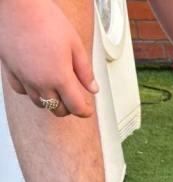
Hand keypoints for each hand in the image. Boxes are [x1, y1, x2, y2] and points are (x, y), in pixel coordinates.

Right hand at [0, 0, 97, 116]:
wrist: (16, 5)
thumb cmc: (43, 18)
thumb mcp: (74, 43)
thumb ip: (85, 70)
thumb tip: (93, 88)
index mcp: (60, 77)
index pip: (75, 107)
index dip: (85, 111)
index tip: (87, 110)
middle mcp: (40, 82)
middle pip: (57, 109)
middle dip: (69, 108)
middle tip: (74, 100)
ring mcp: (24, 78)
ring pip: (39, 103)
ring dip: (50, 101)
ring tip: (57, 92)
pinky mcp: (10, 70)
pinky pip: (21, 91)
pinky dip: (31, 91)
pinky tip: (36, 83)